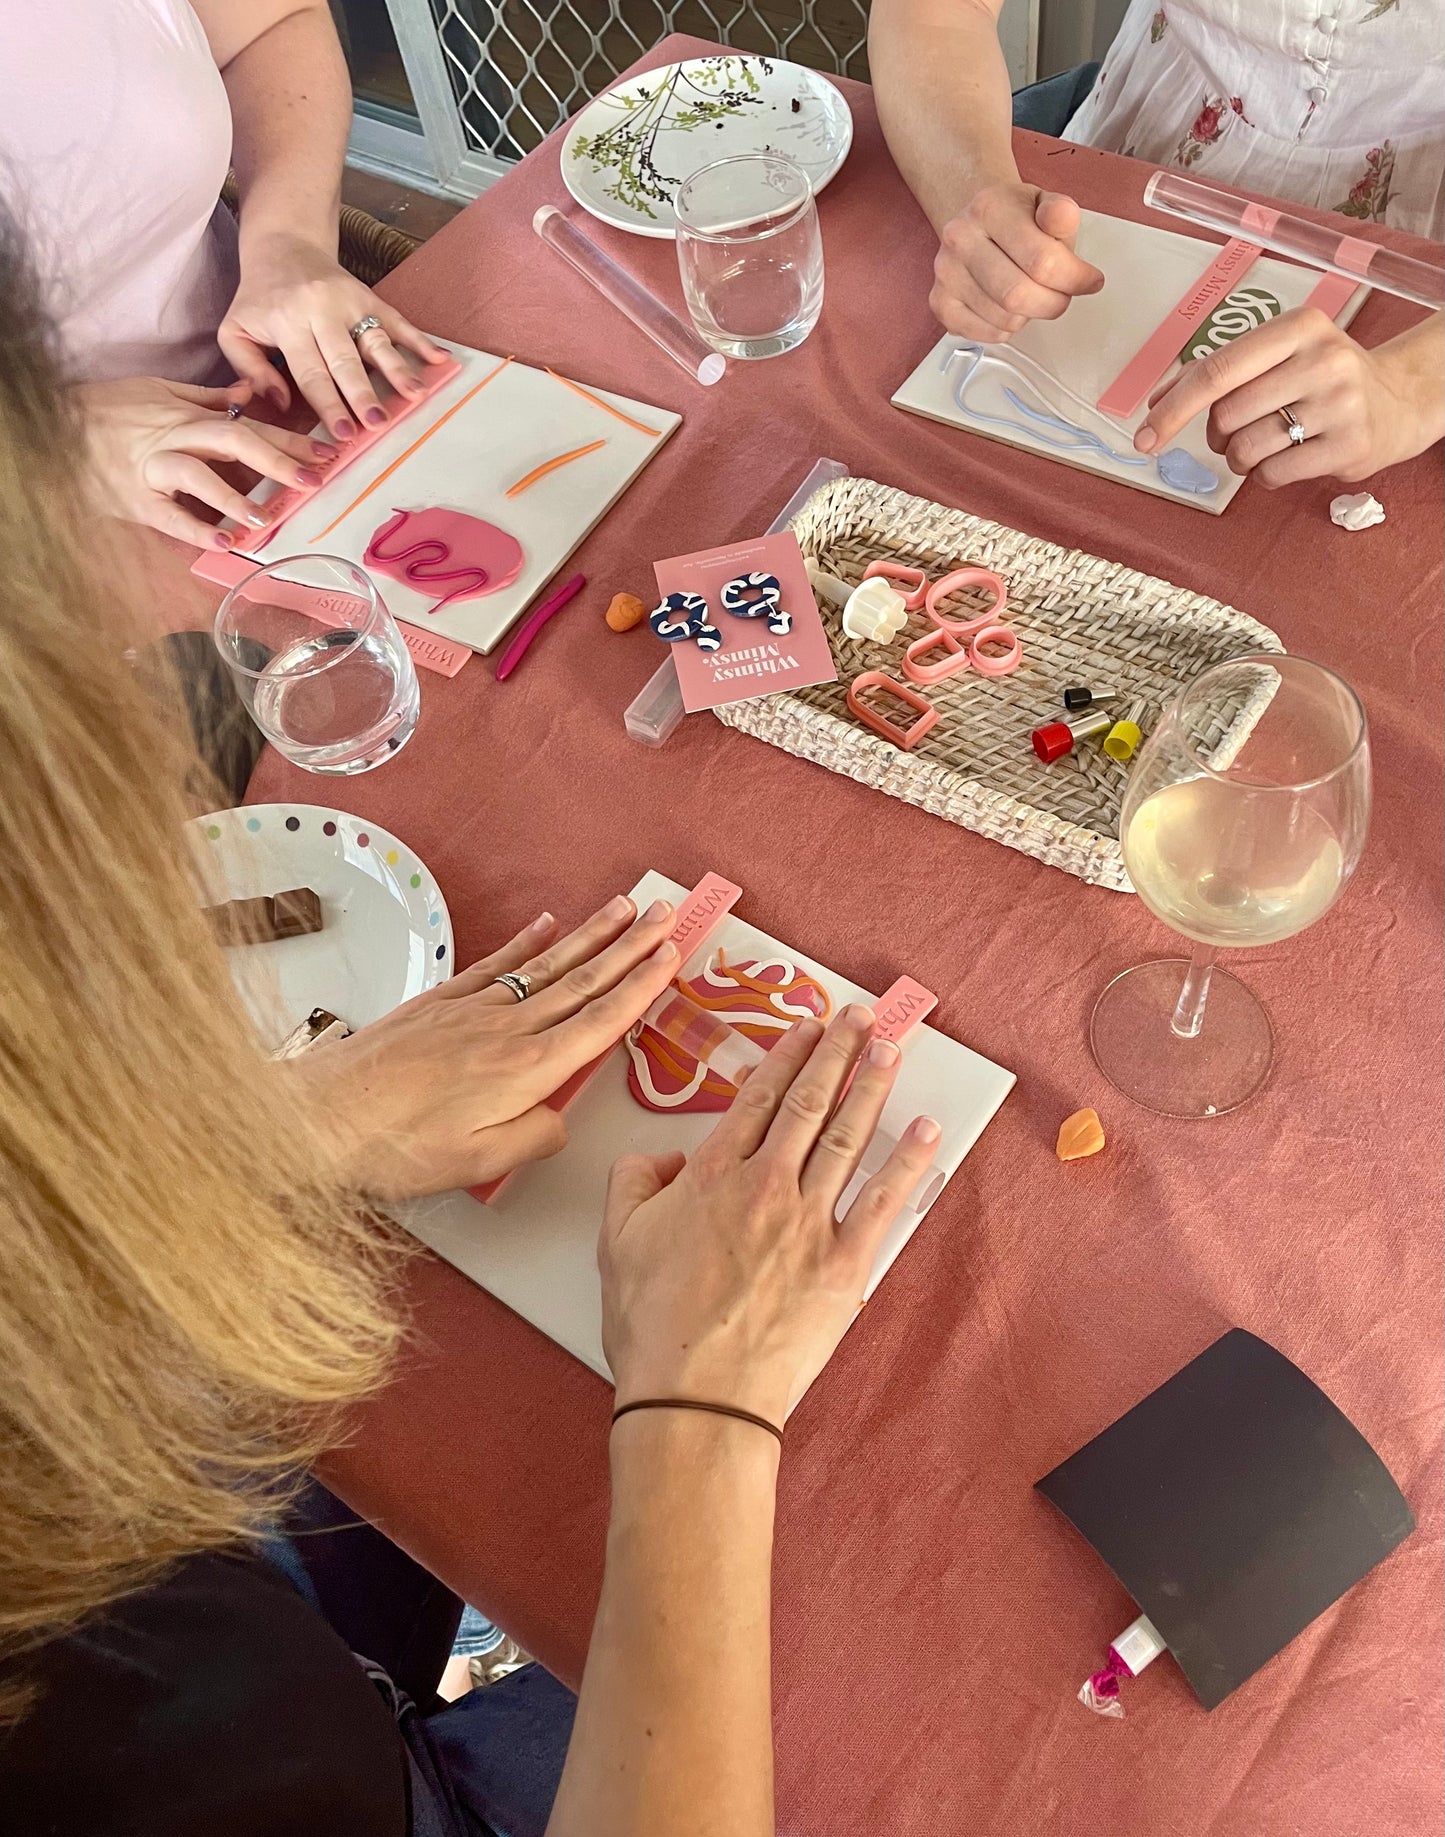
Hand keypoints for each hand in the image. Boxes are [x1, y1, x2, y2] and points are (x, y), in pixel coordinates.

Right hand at [77, 376, 330, 546]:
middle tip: (314, 478)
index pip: (247, 425)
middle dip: (277, 459)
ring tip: (266, 517)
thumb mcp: (162, 392)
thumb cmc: (114, 411)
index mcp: (189, 417)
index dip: (288, 438)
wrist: (60, 429)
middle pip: (233, 442)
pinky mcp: (137, 499)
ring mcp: (154, 469)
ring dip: (234, 497)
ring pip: (197, 475)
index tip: (325, 452)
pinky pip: (168, 515)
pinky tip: (224, 543)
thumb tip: (249, 394)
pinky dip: (196, 530)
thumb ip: (209, 399)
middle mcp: (176, 439)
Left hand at [221, 231, 448, 440]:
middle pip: (346, 360)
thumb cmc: (259, 299)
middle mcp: (321, 310)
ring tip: (415, 396)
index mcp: (287, 322)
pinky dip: (420, 340)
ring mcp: (350, 301)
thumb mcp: (234, 331)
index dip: (329, 405)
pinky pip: (398, 320)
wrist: (282, 246)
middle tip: (378, 423)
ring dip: (398, 370)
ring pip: (377, 341)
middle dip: (363, 394)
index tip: (344, 433)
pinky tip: (441, 359)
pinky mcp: (370, 296)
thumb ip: (250, 370)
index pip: (311, 372)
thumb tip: (281, 403)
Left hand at [290, 895, 680, 1199]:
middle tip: (665, 914)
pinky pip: (497, 965)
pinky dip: (526, 943)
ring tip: (623, 908)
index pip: (601, 1019)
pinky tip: (547, 925)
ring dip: (590, 935)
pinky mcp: (440, 1003)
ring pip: (546, 965)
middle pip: (583, 980)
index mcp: (528, 1068)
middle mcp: (508, 1028)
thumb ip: (534, 1137)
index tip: (671, 956)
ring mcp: (473, 1009)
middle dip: (630, 946)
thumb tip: (559, 1118)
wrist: (321, 1115)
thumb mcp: (480, 1162)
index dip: (641, 986)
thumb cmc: (396, 1145)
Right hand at [601, 1005, 942, 1426]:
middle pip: (809, 1102)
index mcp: (711, 1175)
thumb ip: (634, 1182)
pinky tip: (924, 1130)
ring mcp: (808, 1223)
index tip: (808, 1027)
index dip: (788, 1055)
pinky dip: (907, 1161)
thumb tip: (663, 1158)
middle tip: (860, 1018)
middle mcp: (765, 1185)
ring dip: (873, 1087)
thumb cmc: (652, 1327)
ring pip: (847, 1137)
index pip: (759, 1097)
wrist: (695, 1398)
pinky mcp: (843, 1265)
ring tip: (891, 1051)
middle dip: (838, 1052)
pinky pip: (883, 1201)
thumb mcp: (616, 1242)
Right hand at [930, 182, 1103, 342]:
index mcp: (990, 207)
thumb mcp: (1045, 206)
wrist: (979, 222)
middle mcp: (960, 238)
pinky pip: (986, 333)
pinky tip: (1010, 307)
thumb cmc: (1018, 219)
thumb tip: (1062, 216)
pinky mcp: (940, 302)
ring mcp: (946, 273)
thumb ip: (1060, 213)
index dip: (1074, 279)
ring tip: (1032, 294)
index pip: (1041, 260)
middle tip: (1063, 295)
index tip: (1089, 281)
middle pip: (1019, 295)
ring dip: (1030, 315)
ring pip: (1004, 319)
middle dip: (1053, 303)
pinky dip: (1007, 329)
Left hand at [1135, 306, 1439, 486]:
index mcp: (1298, 327)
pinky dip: (1265, 474)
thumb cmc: (1319, 377)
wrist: (1398, 400)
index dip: (1173, 409)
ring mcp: (1340, 404)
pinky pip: (1272, 475)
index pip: (1217, 371)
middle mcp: (1323, 359)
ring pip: (1245, 449)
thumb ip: (1216, 373)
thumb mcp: (1276, 356)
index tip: (1144, 436)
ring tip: (1265, 443)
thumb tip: (1156, 403)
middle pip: (1226, 415)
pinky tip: (1290, 455)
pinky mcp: (1350, 445)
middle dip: (1215, 435)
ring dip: (1239, 458)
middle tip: (1234, 432)